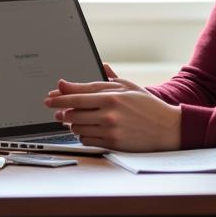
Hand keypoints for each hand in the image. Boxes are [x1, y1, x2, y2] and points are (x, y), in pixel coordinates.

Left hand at [43, 63, 180, 151]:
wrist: (167, 127)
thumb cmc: (146, 105)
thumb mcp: (127, 86)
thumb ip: (102, 80)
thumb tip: (85, 72)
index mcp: (111, 96)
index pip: (76, 96)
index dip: (58, 97)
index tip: (48, 98)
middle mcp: (109, 113)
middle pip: (72, 113)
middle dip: (61, 112)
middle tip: (57, 112)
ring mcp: (110, 130)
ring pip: (77, 128)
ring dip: (71, 124)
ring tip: (74, 120)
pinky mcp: (112, 144)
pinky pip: (86, 140)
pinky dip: (82, 135)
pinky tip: (86, 130)